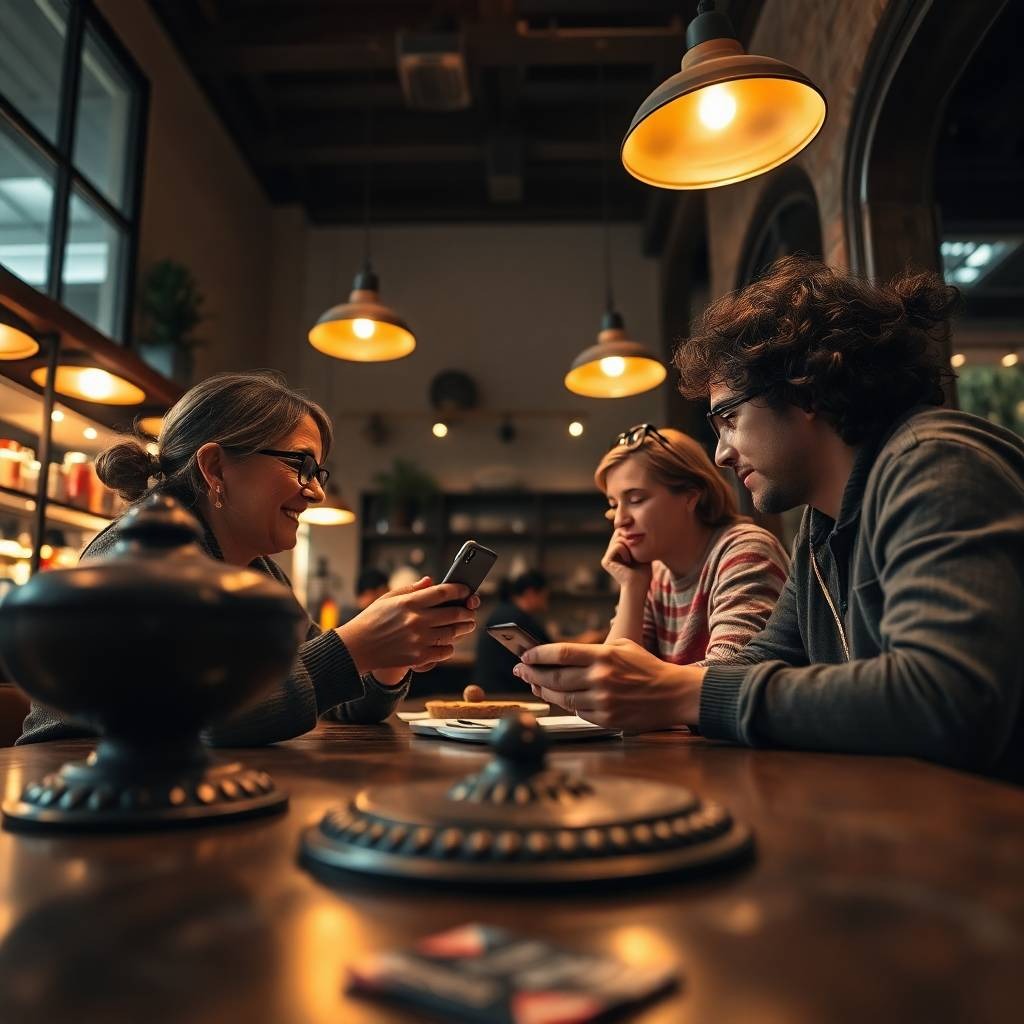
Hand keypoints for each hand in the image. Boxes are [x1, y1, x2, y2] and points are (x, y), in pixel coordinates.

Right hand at [336, 577, 479, 675]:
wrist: (356, 648)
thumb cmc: (371, 620)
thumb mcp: (388, 598)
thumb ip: (411, 589)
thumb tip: (430, 581)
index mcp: (409, 603)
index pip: (443, 592)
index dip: (459, 590)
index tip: (466, 591)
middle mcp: (417, 620)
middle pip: (454, 613)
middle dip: (467, 611)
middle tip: (470, 611)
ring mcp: (419, 640)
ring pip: (452, 633)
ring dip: (463, 628)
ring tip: (466, 625)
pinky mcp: (418, 657)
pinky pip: (444, 652)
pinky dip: (449, 647)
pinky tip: (448, 642)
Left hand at [512, 639, 703, 732]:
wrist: (674, 694)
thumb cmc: (647, 667)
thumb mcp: (623, 646)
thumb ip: (593, 650)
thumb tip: (560, 654)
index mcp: (604, 655)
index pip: (561, 653)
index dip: (538, 654)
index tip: (525, 655)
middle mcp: (601, 678)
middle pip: (555, 677)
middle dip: (532, 673)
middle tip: (520, 670)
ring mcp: (603, 701)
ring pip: (562, 697)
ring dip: (544, 690)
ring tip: (534, 684)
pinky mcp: (607, 719)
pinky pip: (578, 712)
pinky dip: (567, 704)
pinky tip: (560, 697)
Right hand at [601, 530, 651, 592]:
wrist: (639, 586)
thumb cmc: (644, 572)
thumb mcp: (642, 552)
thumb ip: (637, 541)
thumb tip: (637, 526)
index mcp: (617, 552)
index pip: (622, 533)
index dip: (631, 534)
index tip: (639, 544)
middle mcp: (610, 553)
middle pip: (619, 533)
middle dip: (629, 539)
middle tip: (636, 552)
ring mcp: (607, 557)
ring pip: (618, 538)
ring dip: (629, 547)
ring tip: (632, 559)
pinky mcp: (605, 561)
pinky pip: (617, 546)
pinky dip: (626, 552)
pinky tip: (628, 562)